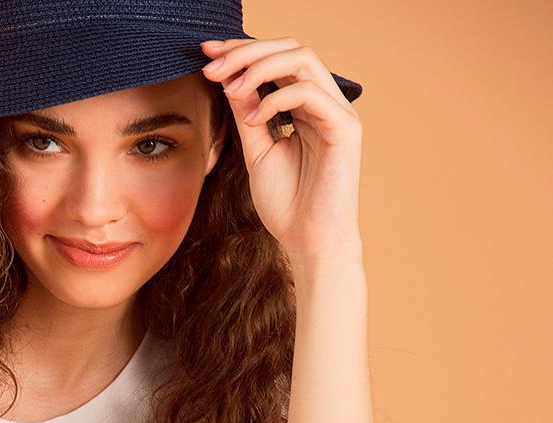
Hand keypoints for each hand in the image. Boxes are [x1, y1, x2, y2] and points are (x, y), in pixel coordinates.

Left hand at [201, 36, 363, 262]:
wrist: (311, 244)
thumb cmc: (288, 206)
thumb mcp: (257, 153)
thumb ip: (247, 115)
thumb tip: (230, 80)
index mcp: (306, 106)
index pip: (278, 60)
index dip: (243, 52)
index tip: (207, 55)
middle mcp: (325, 102)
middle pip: (291, 48)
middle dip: (248, 51)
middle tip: (212, 63)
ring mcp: (338, 112)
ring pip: (302, 60)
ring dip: (260, 67)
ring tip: (230, 87)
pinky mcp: (345, 128)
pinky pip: (309, 93)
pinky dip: (275, 100)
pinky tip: (253, 120)